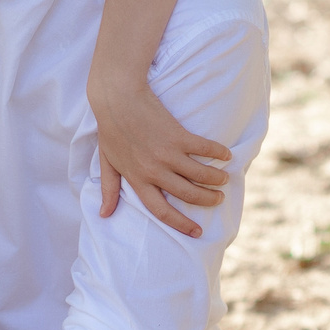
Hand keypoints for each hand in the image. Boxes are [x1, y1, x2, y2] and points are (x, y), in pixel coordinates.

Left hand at [91, 78, 228, 236]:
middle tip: (218, 198)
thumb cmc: (110, 128)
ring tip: (224, 179)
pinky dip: (218, 153)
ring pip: (200, 175)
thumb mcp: (107, 162)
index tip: (196, 232)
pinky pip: (205, 149)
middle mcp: (154, 171)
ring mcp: (168, 154)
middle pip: (188, 194)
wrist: (117, 98)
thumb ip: (109, 189)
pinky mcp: (178, 136)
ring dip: (216, 179)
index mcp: (137, 179)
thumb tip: (103, 214)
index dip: (180, 224)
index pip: (161, 211)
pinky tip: (226, 155)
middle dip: (207, 200)